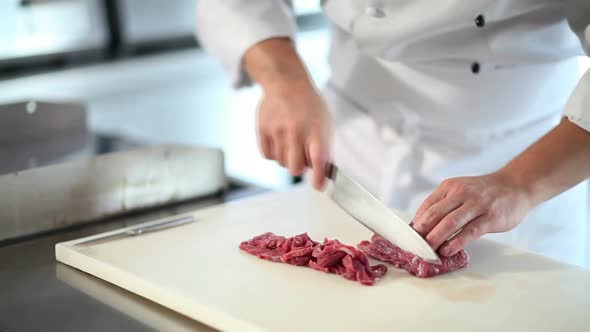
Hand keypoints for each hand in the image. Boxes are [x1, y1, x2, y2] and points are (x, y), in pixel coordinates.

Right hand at [256, 81, 330, 189]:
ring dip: (287, 159)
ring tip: (291, 142)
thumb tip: (323, 175)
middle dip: (300, 168)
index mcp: (316, 130)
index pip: (318, 160)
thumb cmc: (309, 106)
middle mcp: (296, 131)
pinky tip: (279, 140)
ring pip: (281, 164)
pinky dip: (274, 153)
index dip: (319, 178)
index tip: (318, 186)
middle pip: (295, 169)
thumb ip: (325, 149)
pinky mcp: (263, 130)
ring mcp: (277, 130)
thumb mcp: (325, 123)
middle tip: (302, 157)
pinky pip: (268, 156)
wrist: (286, 83)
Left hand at [411, 172, 532, 255]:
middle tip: (413, 246)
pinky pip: (469, 231)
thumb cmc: (485, 192)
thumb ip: (443, 205)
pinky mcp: (490, 217)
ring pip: (450, 222)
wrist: (516, 185)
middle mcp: (460, 193)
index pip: (427, 206)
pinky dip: (456, 242)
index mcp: (449, 187)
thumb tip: (421, 225)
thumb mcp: (460, 191)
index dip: (416, 223)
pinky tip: (447, 250)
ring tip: (427, 250)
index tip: (408, 237)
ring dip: (435, 238)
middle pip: (435, 214)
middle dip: (421, 232)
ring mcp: (476, 204)